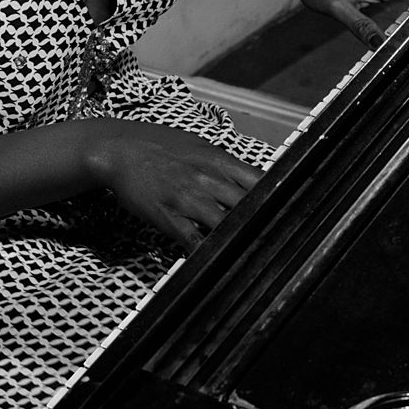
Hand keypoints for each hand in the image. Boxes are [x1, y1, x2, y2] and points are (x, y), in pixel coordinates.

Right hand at [83, 118, 261, 251]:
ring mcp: (189, 198)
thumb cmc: (158, 145)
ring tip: (253, 259)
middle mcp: (208, 178)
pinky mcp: (169, 215)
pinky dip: (207, 253)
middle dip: (264, 225)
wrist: (119, 148)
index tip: (289, 214)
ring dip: (239, 241)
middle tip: (278, 244)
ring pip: (226, 225)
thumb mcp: (197, 146)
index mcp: (218, 159)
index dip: (278, 199)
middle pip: (248, 206)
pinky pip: (194, 239)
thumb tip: (248, 178)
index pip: (260, 180)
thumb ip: (223, 164)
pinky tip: (217, 262)